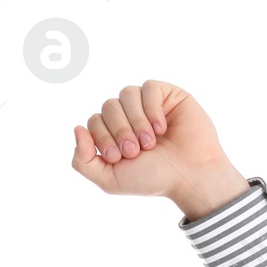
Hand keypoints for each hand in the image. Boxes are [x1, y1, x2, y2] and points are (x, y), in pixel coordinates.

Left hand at [70, 79, 248, 218]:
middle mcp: (128, 117)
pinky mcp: (167, 94)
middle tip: (136, 151)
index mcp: (113, 134)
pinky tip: (161, 128)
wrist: (189, 176)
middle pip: (108, 106)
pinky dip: (151, 109)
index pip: (93, 121)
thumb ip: (82, 161)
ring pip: (126, 94)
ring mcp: (147, 104)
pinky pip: (148, 88)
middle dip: (119, 131)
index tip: (119, 158)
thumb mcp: (109, 179)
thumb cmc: (152, 178)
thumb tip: (76, 128)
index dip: (102, 138)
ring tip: (150, 142)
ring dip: (136, 121)